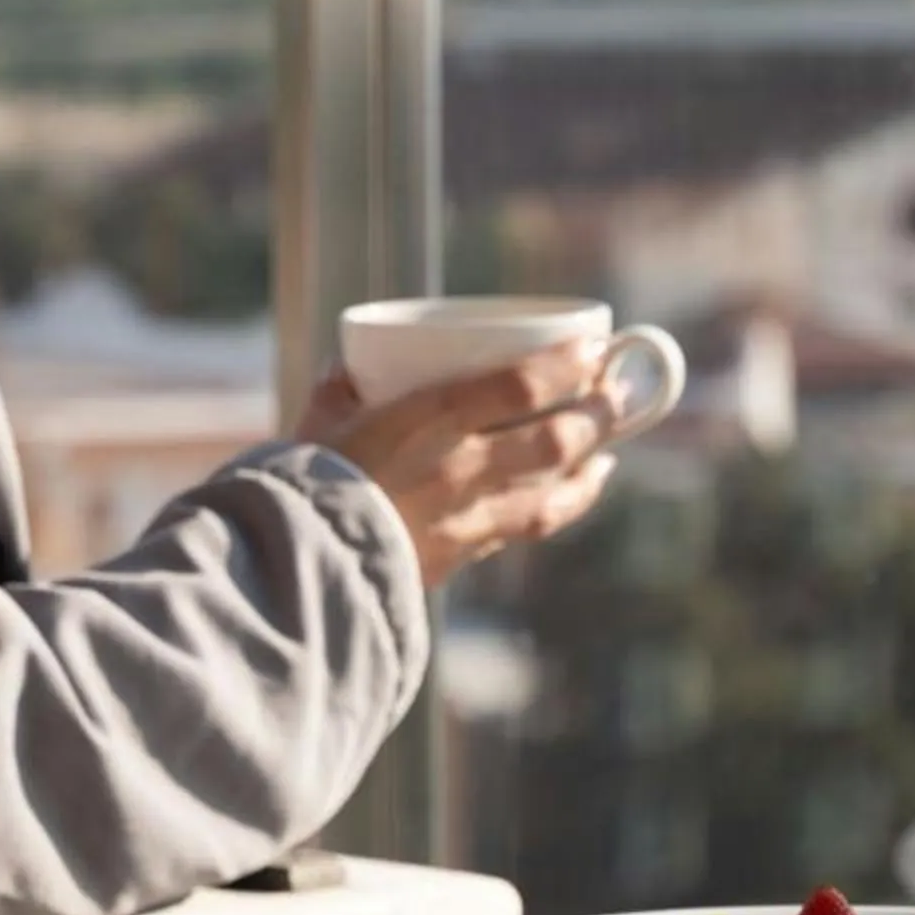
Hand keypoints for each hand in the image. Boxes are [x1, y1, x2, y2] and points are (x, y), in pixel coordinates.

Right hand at [297, 342, 619, 587]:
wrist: (298, 566)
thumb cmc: (301, 485)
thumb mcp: (317, 422)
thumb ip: (340, 389)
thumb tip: (348, 369)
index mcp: (430, 421)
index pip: (521, 384)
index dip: (567, 364)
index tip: (593, 347)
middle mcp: (464, 467)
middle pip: (557, 437)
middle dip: (597, 413)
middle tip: (615, 391)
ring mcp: (471, 515)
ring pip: (556, 488)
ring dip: (591, 463)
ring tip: (608, 446)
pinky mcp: (464, 553)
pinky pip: (530, 525)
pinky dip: (563, 503)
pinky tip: (577, 491)